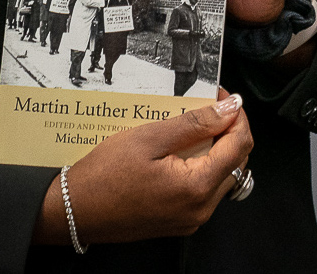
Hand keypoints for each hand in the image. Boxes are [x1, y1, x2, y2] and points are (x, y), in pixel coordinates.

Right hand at [33, 93, 251, 244]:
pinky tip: (180, 148)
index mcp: (197, 187)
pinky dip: (201, 164)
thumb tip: (228, 111)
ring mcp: (191, 218)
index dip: (237, 115)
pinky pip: (204, 188)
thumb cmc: (105, 174)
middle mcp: (201, 209)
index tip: (224, 96)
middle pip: (236, 162)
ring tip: (193, 123)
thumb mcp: (148, 138)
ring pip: (222, 176)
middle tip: (209, 104)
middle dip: (229, 129)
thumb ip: (193, 124)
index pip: (239, 146)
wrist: (77, 210)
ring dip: (216, 147)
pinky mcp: (180, 220)